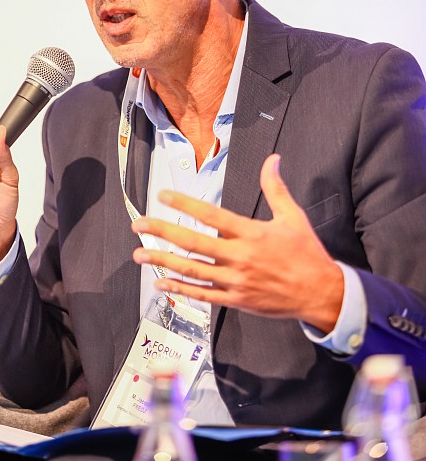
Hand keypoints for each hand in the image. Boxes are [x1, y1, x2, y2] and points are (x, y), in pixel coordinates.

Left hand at [132, 154, 343, 333]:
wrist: (321, 294)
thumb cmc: (307, 253)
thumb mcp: (293, 217)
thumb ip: (276, 188)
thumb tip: (273, 159)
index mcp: (251, 233)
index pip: (211, 215)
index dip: (185, 204)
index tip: (164, 195)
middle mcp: (239, 257)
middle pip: (193, 243)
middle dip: (162, 232)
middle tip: (139, 224)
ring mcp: (235, 281)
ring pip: (192, 270)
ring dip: (163, 261)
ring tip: (139, 254)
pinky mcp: (236, 300)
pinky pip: (202, 294)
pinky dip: (180, 289)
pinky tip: (161, 284)